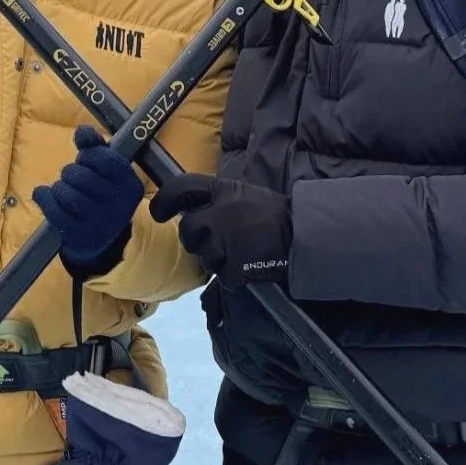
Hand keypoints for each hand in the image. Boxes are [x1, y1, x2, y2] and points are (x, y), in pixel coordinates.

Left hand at [33, 126, 144, 277]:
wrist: (102, 238)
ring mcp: (98, 223)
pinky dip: (44, 198)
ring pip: (67, 195)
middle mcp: (118, 205)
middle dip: (71, 172)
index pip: (105, 159)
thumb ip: (95, 146)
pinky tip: (44, 194)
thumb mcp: (106, 170)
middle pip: (81, 176)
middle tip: (72, 176)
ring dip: (58, 187)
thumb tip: (82, 131)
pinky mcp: (79, 236)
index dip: (88, 156)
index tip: (86, 159)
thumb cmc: (103, 193)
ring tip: (62, 188)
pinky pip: (54, 212)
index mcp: (129, 184)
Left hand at [148, 173, 290, 288]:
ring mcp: (228, 239)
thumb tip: (188, 210)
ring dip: (218, 260)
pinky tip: (251, 266)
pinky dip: (235, 276)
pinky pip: (224, 276)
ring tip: (242, 252)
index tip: (158, 213)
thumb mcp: (244, 194)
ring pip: (205, 257)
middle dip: (197, 240)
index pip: (181, 188)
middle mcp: (221, 212)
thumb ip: (217, 200)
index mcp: (223, 190)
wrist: (306, 235)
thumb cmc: (274, 215)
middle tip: (216, 242)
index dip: (164, 201)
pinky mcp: (237, 265)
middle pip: (188, 230)